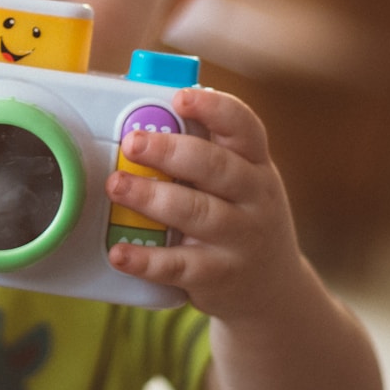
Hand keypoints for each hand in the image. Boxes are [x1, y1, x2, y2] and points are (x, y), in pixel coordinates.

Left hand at [104, 87, 304, 319]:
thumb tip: (143, 116)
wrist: (273, 291)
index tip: (181, 98)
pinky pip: (179, 266)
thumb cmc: (241, 217)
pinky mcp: (217, 276)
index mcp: (255, 164)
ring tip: (115, 185)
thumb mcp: (239, 181)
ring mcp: (240, 239)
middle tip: (132, 142)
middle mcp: (254, 198)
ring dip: (152, 197)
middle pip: (215, 167)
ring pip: (196, 213)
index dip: (214, 109)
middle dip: (170, 151)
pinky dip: (147, 260)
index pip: (243, 127)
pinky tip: (119, 251)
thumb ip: (203, 151)